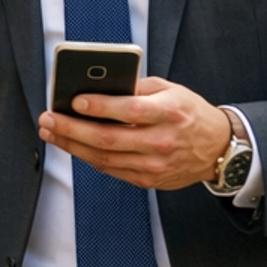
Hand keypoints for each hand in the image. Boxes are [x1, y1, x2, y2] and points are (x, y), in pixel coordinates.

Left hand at [39, 78, 230, 190]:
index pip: (129, 110)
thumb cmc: (190, 114)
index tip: (74, 101)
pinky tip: (73, 146)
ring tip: (51, 132)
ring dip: (72, 146)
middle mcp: (162, 141)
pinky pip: (112, 170)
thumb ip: (138, 87)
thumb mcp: (171, 90)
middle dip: (72, 129)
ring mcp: (155, 165)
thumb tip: (99, 86)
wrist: (217, 148)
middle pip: (109, 138)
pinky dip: (89, 158)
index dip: (99, 107)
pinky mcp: (149, 180)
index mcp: (169, 113)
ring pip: (104, 159)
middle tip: (48, 119)